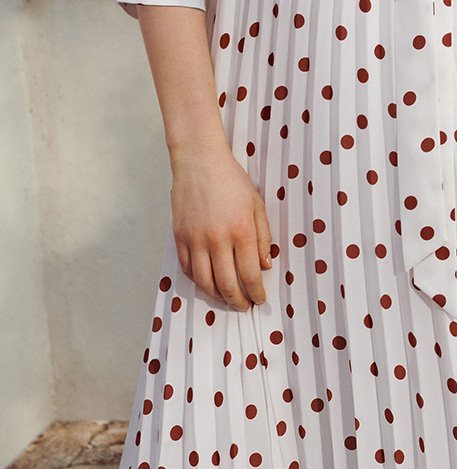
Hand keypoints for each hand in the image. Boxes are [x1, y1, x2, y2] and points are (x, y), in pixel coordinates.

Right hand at [169, 141, 273, 310]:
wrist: (200, 162)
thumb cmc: (231, 180)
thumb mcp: (256, 205)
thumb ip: (263, 237)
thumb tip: (265, 266)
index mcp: (241, 230)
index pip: (250, 274)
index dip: (256, 292)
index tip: (260, 299)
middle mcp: (217, 239)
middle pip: (227, 284)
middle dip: (238, 301)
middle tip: (245, 306)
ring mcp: (195, 239)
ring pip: (204, 282)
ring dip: (217, 296)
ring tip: (227, 299)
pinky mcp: (179, 237)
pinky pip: (188, 269)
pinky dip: (198, 281)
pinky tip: (207, 282)